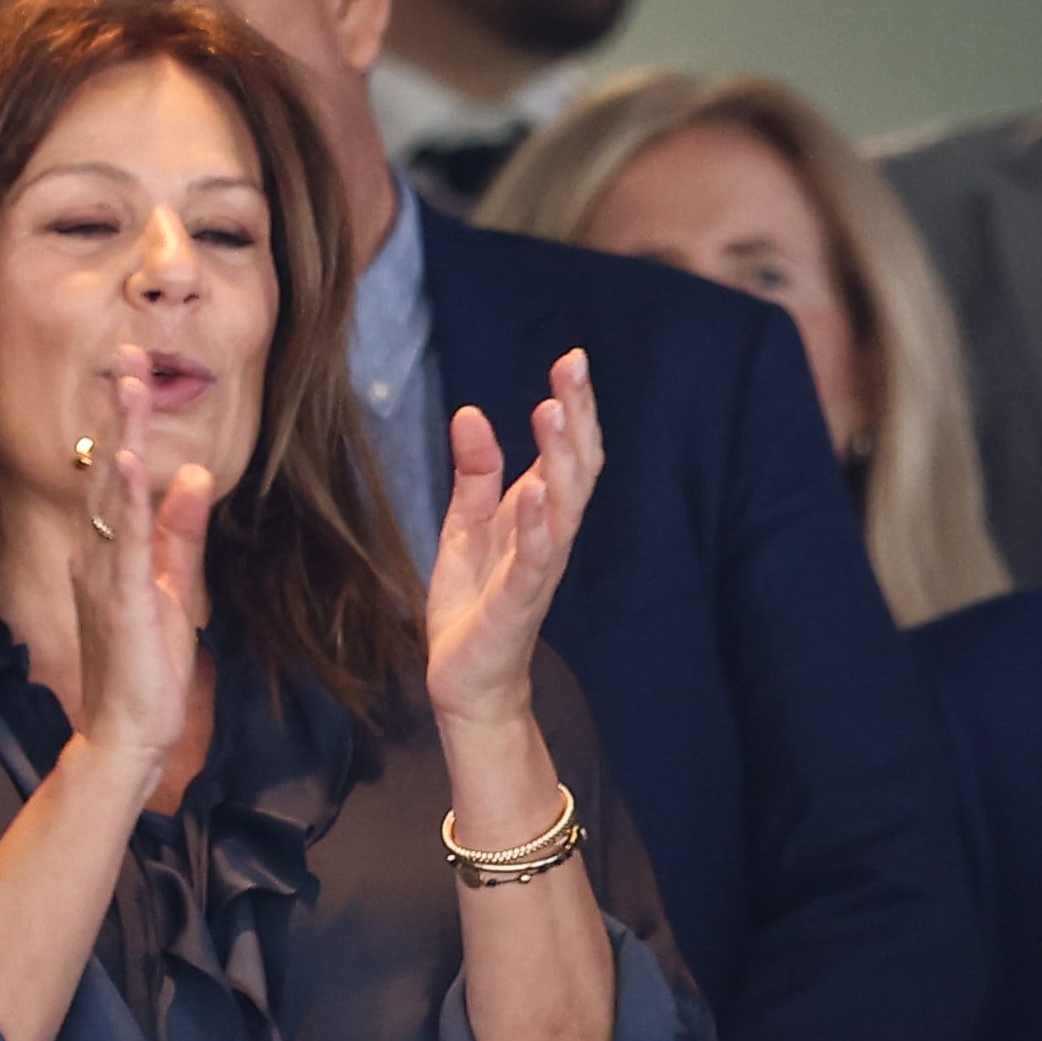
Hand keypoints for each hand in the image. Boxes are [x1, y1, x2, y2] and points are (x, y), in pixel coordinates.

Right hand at [71, 349, 213, 773]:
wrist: (129, 730)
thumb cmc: (147, 665)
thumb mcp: (173, 587)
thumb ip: (180, 534)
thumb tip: (195, 477)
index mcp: (110, 553)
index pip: (118, 476)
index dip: (127, 425)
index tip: (138, 376)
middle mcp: (96, 555)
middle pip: (107, 470)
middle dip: (120, 414)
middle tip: (131, 357)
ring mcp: (103, 575)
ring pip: (111, 493)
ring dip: (121, 437)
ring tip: (130, 386)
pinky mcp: (122, 600)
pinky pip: (122, 541)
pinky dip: (126, 500)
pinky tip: (130, 463)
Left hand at [426, 350, 600, 728]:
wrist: (468, 681)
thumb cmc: (473, 604)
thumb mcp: (464, 526)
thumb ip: (475, 474)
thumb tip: (472, 412)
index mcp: (539, 515)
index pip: (568, 453)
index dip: (575, 408)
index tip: (573, 359)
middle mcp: (550, 537)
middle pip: (577, 470)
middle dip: (577, 419)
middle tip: (572, 370)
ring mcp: (538, 570)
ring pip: (564, 508)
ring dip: (562, 461)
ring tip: (553, 413)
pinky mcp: (517, 602)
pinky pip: (536, 560)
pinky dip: (539, 524)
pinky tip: (538, 490)